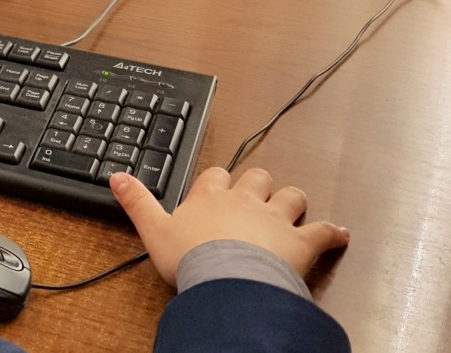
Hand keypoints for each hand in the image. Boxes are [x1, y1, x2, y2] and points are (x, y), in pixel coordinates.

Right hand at [111, 167, 349, 287]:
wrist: (228, 279)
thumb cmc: (192, 258)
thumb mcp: (153, 230)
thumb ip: (137, 201)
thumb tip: (116, 177)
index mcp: (210, 198)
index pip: (215, 176)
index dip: (217, 180)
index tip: (218, 185)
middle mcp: (244, 201)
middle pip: (256, 177)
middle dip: (258, 183)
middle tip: (257, 194)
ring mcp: (275, 219)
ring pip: (291, 196)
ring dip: (293, 201)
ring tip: (294, 207)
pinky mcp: (301, 241)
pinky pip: (324, 231)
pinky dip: (333, 232)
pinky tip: (340, 234)